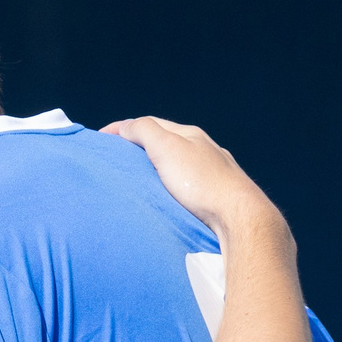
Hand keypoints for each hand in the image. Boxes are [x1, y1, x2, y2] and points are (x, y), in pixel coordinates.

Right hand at [101, 116, 274, 238]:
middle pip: (165, 142)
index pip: (150, 124)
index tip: (101, 139)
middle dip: (140, 146)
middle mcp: (203, 150)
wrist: (240, 217)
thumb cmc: (202, 183)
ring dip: (157, 167)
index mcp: (190, 135)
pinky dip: (171, 184)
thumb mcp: (167, 147)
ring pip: (178, 163)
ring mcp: (213, 173)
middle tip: (117, 158)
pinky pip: (188, 184)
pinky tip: (169, 197)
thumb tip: (126, 127)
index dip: (123, 128)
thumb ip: (145, 131)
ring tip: (139, 179)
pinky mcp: (217, 196)